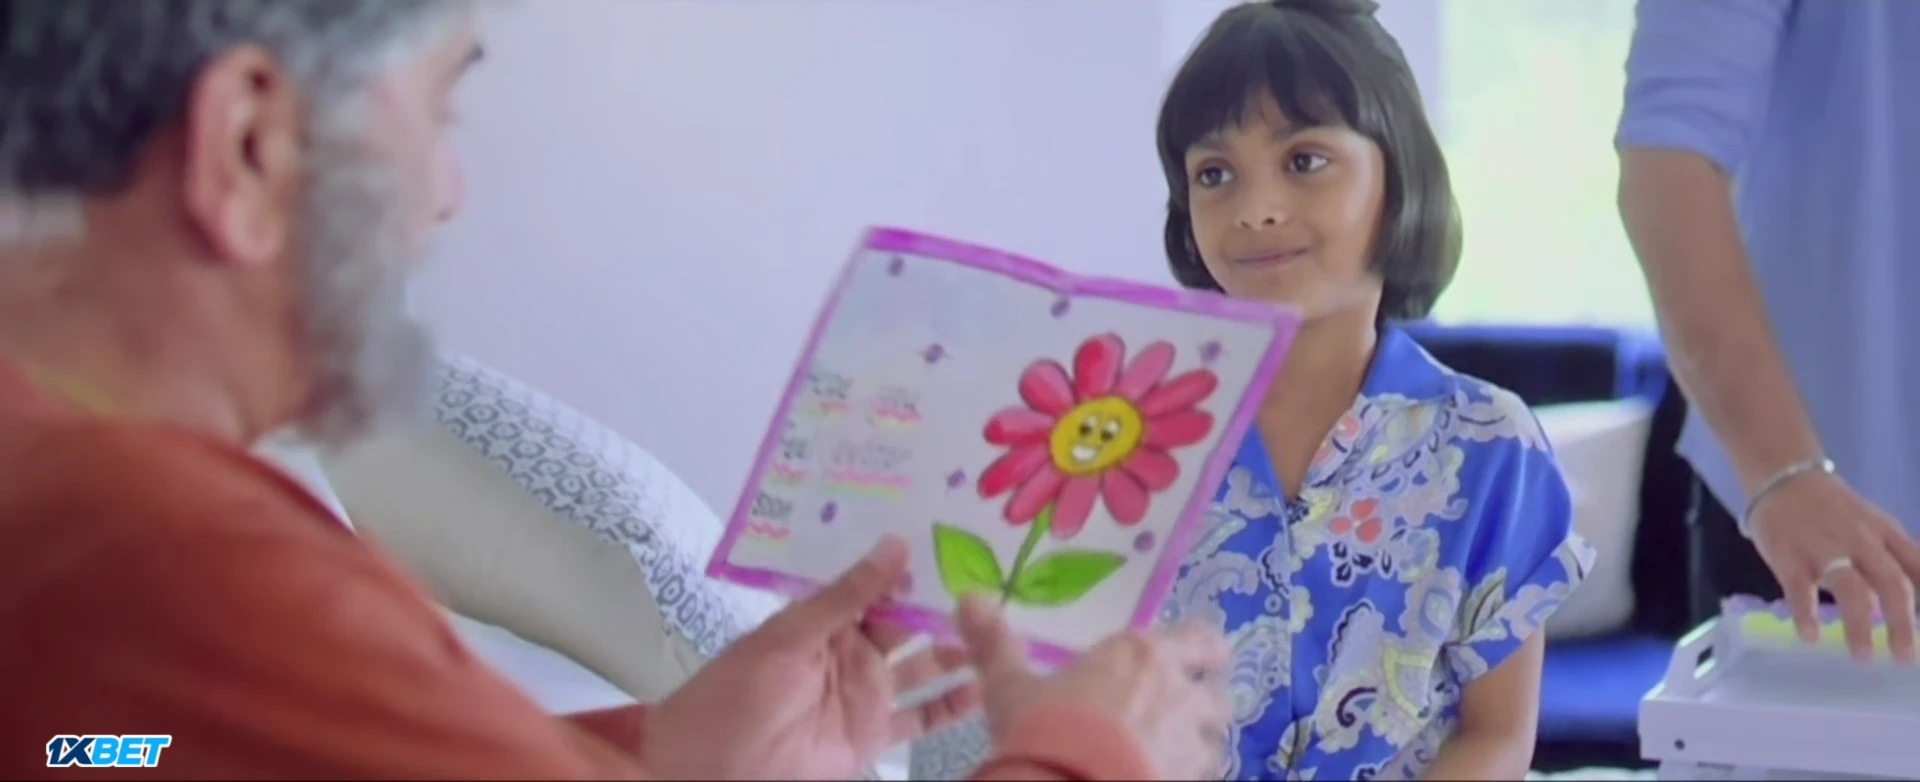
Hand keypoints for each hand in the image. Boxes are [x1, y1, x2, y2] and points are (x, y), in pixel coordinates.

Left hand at [641, 536, 976, 778]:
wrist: (714, 767)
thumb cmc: (738, 692)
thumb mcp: (790, 636)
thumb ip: (847, 596)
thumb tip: (897, 544)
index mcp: (824, 619)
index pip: (877, 584)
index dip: (913, 566)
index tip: (957, 538)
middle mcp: (849, 650)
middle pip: (906, 622)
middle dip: (944, 604)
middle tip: (996, 580)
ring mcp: (864, 692)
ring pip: (921, 666)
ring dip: (955, 650)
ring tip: (1002, 630)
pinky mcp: (872, 733)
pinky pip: (918, 716)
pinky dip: (950, 706)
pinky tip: (985, 689)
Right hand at [953, 595, 1230, 779]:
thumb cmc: (1043, 726)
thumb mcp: (1009, 686)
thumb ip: (994, 644)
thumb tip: (968, 599)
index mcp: (1143, 656)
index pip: (1201, 639)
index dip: (1204, 649)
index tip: (1199, 657)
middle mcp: (1179, 695)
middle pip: (1217, 696)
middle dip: (1203, 704)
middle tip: (1178, 714)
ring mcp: (1189, 747)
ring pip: (1214, 744)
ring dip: (1197, 747)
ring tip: (1167, 756)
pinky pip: (1198, 779)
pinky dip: (1184, 777)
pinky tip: (1157, 778)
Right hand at [1749, 473, 1919, 662]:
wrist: (1785, 478)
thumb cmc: (1832, 509)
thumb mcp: (1873, 525)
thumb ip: (1890, 559)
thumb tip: (1903, 605)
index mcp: (1886, 534)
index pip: (1919, 568)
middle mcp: (1862, 542)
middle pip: (1892, 583)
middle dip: (1903, 624)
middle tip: (1905, 658)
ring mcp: (1825, 549)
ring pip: (1850, 588)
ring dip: (1860, 625)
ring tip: (1863, 656)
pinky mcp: (1790, 557)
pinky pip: (1800, 589)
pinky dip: (1806, 613)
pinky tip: (1809, 636)